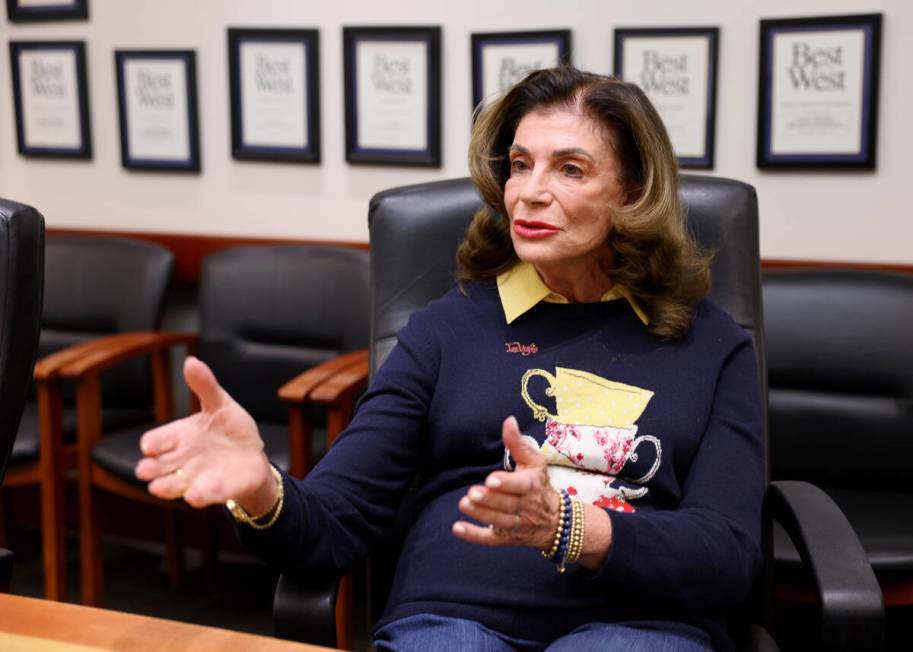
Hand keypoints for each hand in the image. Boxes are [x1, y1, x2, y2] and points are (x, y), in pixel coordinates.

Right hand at [135, 356, 275, 511]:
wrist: (253, 455)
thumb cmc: (229, 429)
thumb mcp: (220, 404)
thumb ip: (205, 386)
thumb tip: (191, 361)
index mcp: (178, 437)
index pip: (154, 441)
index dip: (151, 444)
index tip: (150, 446)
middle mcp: (181, 460)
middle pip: (155, 467)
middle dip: (149, 469)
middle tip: (146, 470)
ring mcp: (196, 477)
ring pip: (173, 486)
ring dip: (167, 487)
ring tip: (160, 487)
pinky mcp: (215, 490)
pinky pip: (205, 494)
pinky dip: (200, 494)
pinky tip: (197, 494)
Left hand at [452, 416, 559, 550]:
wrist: (556, 521)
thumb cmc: (540, 484)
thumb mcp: (533, 462)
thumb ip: (518, 443)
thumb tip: (508, 420)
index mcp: (532, 486)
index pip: (520, 486)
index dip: (506, 484)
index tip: (490, 479)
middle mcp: (526, 507)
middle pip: (507, 505)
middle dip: (490, 500)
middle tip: (472, 492)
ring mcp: (517, 525)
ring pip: (500, 522)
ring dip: (481, 515)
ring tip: (464, 504)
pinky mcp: (507, 538)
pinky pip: (491, 539)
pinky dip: (474, 536)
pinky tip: (457, 528)